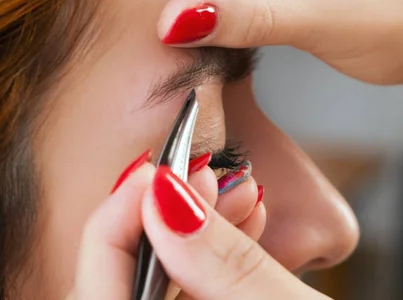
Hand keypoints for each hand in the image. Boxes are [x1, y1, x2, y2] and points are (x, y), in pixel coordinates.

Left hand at [67, 158, 326, 298]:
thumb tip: (169, 202)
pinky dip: (212, 253)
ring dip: (191, 228)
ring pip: (159, 283)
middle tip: (199, 175)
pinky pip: (190, 292)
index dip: (113, 227)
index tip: (153, 176)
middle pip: (121, 283)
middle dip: (159, 218)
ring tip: (235, 190)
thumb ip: (232, 267)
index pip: (96, 295)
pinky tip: (244, 222)